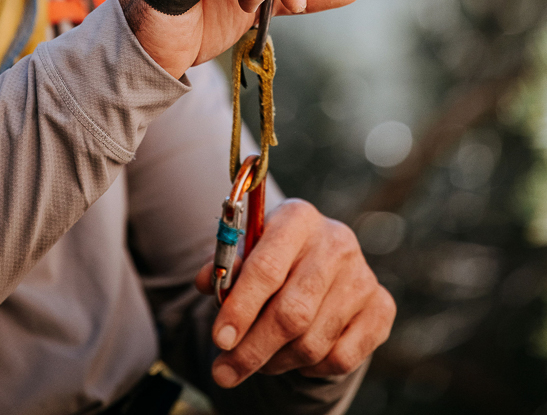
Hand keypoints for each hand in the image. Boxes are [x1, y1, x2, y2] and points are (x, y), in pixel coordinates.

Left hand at [195, 199, 395, 386]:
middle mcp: (336, 240)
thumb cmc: (272, 258)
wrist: (318, 263)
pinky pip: (342, 358)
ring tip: (260, 358)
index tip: (219, 340)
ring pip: (313, 342)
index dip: (241, 308)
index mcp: (297, 217)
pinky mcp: (382, 307)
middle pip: (292, 312)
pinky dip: (312, 368)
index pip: (267, 267)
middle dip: (253, 349)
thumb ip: (224, 267)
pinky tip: (298, 356)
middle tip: (225, 372)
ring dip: (278, 361)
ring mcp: (363, 274)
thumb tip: (207, 282)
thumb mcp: (245, 253)